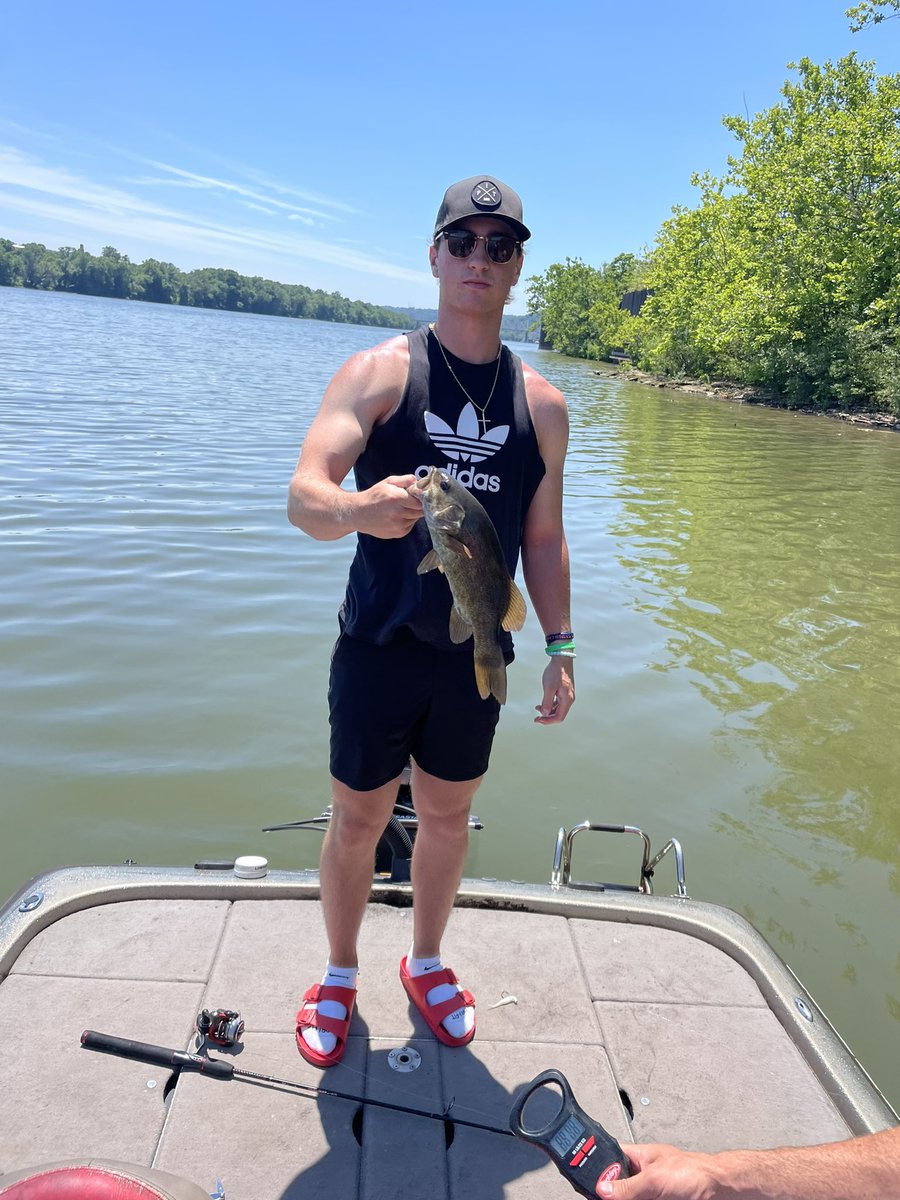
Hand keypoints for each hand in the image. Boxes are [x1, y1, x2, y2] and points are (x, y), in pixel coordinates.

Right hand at [356, 475, 421, 538]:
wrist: (358, 513)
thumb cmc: (373, 497)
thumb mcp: (387, 482)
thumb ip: (404, 480)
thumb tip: (416, 480)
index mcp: (396, 498)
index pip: (420, 501)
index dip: (420, 498)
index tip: (417, 496)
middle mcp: (397, 513)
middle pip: (420, 511)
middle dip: (418, 506)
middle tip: (411, 502)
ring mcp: (397, 525)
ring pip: (415, 519)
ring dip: (412, 514)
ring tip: (401, 509)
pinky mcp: (397, 533)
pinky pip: (410, 526)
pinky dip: (407, 521)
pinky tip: (398, 516)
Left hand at [534, 655, 573, 723]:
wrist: (561, 658)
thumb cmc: (556, 672)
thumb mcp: (549, 687)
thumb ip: (547, 702)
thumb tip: (545, 713)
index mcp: (567, 700)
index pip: (559, 717)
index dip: (548, 721)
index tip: (537, 719)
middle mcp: (569, 699)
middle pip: (559, 715)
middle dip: (547, 717)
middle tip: (536, 717)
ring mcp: (568, 695)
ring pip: (558, 709)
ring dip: (548, 711)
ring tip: (537, 708)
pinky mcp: (565, 691)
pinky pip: (558, 702)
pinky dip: (550, 704)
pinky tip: (543, 702)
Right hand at [598, 1145, 717, 1199]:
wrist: (718, 1192)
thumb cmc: (693, 1172)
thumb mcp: (655, 1178)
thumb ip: (629, 1185)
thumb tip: (603, 1188)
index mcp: (637, 1157)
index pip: (609, 1158)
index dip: (597, 1169)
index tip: (587, 1184)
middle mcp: (640, 1176)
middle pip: (614, 1187)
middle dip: (607, 1193)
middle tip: (601, 1199)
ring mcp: (648, 1194)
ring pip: (625, 1198)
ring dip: (617, 1199)